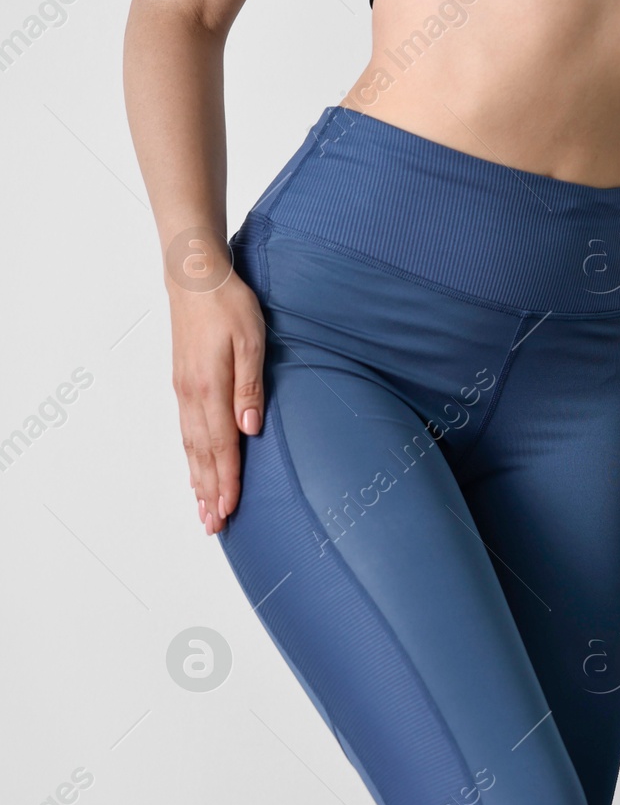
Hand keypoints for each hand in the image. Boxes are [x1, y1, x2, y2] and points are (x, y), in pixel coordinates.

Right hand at [169, 275, 264, 535]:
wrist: (193, 277)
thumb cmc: (229, 305)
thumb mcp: (251, 341)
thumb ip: (251, 387)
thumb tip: (250, 429)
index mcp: (210, 388)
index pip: (221, 446)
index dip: (227, 480)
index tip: (229, 510)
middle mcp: (192, 395)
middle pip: (202, 455)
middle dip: (210, 492)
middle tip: (214, 527)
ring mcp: (184, 391)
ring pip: (191, 446)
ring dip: (198, 481)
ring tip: (204, 510)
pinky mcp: (183, 385)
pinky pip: (187, 431)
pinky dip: (191, 457)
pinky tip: (195, 470)